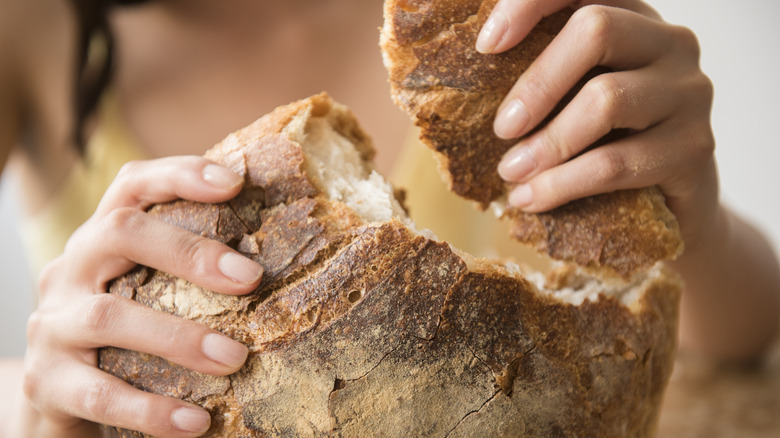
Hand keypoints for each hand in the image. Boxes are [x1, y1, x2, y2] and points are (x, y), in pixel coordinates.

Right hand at [22, 157, 262, 437]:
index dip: (180, 175)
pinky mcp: (45, 381)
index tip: (234, 183)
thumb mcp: (147, 292)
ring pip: (108, 317)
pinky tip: (197, 421)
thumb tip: (279, 265)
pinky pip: (99, 394)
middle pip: (118, 232)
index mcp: (101, 241)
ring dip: (179, 337)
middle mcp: (68, 271)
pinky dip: (152, 409)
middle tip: (251, 277)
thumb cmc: (124, 337)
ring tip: (236, 359)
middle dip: (189, 251)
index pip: (132, 185)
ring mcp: (51, 324)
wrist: (58, 401)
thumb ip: (187, 274)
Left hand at [479, 0, 717, 247]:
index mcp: (632, 17)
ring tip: (510, 173)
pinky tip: (532, 198)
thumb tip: (471, 69)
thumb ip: (543, 75)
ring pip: (606, 99)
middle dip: (537, 82)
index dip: (531, 3)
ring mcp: (690, 92)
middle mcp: (670, 42)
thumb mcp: (573, 100)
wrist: (669, 207)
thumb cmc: (605, 143)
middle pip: (596, 29)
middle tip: (502, 128)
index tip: (486, 45)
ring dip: (546, 144)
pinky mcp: (694, 147)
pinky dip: (562, 183)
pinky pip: (616, 162)